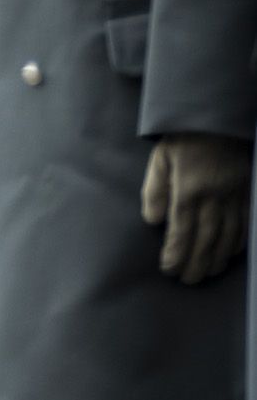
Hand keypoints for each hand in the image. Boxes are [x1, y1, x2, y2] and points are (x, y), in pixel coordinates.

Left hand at [145, 134, 252, 284]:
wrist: (219, 118)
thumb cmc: (183, 139)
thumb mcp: (160, 161)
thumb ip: (154, 191)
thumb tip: (153, 222)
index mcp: (188, 188)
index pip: (181, 229)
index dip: (175, 253)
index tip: (168, 269)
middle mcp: (215, 195)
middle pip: (206, 238)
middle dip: (196, 262)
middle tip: (188, 280)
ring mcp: (235, 194)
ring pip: (228, 234)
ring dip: (218, 257)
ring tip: (208, 273)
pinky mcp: (247, 190)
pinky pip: (246, 221)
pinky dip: (239, 241)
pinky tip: (232, 254)